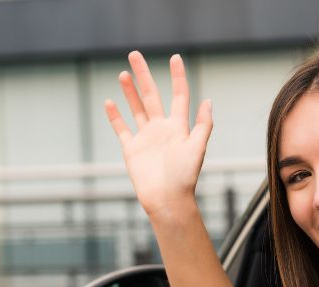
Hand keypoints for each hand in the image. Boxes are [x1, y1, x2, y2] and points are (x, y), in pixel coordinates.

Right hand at [105, 51, 212, 220]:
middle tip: (135, 54)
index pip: (179, 95)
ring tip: (124, 73)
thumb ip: (203, 124)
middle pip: (152, 95)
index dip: (178, 76)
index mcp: (179, 127)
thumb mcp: (197, 147)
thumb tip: (208, 100)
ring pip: (136, 108)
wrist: (168, 200)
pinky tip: (109, 101)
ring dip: (130, 91)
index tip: (175, 57)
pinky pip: (121, 129)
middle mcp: (162, 129)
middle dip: (144, 75)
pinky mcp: (131, 149)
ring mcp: (146, 138)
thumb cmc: (185, 177)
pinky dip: (115, 116)